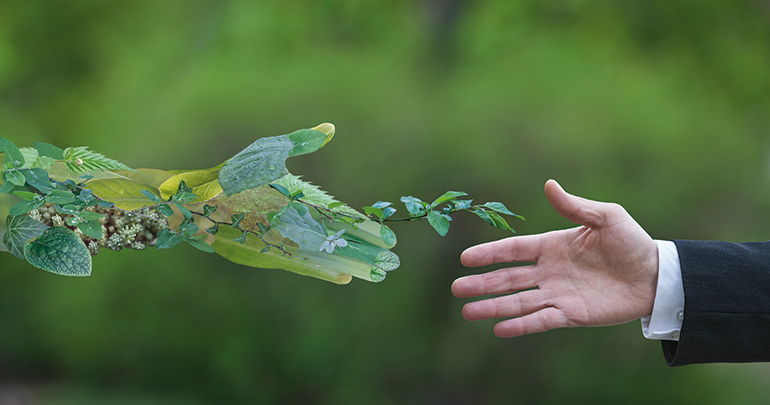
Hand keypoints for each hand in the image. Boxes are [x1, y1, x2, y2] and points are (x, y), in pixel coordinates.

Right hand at [452, 180, 658, 336]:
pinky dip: (521, 325)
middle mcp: (549, 271)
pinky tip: (499, 329)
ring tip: (467, 312)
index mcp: (552, 246)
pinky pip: (541, 320)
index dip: (489, 253)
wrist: (656, 275)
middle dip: (482, 283)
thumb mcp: (606, 217)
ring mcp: (558, 294)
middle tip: (456, 288)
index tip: (465, 258)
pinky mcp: (571, 315)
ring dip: (493, 307)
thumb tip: (549, 184)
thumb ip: (575, 206)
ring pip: (518, 301)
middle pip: (508, 278)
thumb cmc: (631, 242)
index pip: (514, 250)